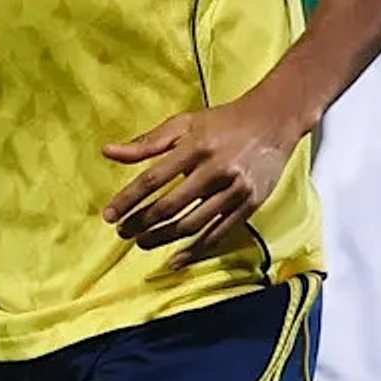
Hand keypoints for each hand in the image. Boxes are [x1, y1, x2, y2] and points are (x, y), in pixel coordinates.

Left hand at [101, 90, 311, 271]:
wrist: (273, 121)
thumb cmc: (222, 122)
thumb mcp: (183, 124)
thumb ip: (146, 142)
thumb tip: (107, 152)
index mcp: (195, 147)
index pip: (153, 179)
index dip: (128, 200)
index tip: (110, 215)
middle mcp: (216, 169)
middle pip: (171, 205)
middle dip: (142, 223)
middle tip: (123, 232)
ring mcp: (235, 189)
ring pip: (193, 223)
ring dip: (163, 238)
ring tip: (142, 243)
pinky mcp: (250, 204)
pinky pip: (219, 234)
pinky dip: (196, 250)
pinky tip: (176, 259)